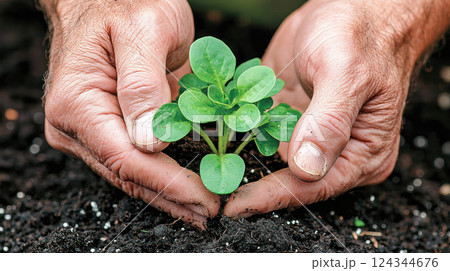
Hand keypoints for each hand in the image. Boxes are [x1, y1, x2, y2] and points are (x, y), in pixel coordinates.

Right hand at [41, 0, 219, 228]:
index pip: (126, 159)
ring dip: (169, 192)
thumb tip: (151, 142)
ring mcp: (91, 129)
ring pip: (132, 173)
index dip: (168, 184)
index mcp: (78, 102)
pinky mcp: (108, 127)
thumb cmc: (125, 2)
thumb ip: (143, 84)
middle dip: (172, 197)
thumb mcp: (144, 29)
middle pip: (128, 175)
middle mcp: (77, 124)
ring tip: (202, 208)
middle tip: (210, 213)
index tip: (204, 200)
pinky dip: (164, 173)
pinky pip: (136, 158)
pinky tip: (188, 185)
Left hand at [224, 0, 449, 217]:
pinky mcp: (292, 119)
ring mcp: (312, 136)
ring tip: (207, 172)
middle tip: (213, 193)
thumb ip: (329, 121)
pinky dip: (241, 138)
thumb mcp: (346, 72)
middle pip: (292, 182)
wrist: (353, 7)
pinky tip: (216, 140)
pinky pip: (263, 136)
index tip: (235, 204)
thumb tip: (307, 168)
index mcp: (362, 152)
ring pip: (273, 162)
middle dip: (253, 187)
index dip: (272, 196)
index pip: (313, 187)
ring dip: (242, 164)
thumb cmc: (361, 33)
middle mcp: (337, 151)